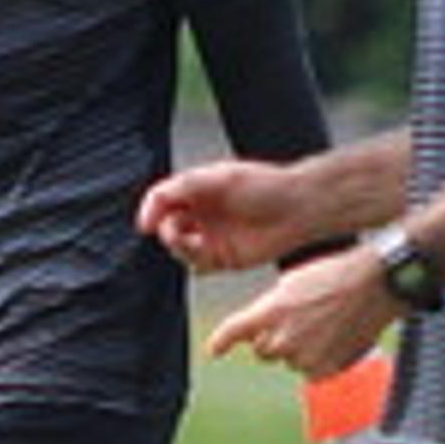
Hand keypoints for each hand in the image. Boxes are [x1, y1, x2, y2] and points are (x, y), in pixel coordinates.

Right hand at [138, 157, 303, 271]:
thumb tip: (149, 214)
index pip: (162, 200)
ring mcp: (212, 236)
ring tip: (193, 243)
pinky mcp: (223, 258)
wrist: (298, 209)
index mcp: (198, 189)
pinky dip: (194, 261)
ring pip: (179, 248)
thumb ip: (180, 189)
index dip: (151, 211)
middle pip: (166, 225)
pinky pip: (197, 264)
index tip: (146, 224)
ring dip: (179, 247)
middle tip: (175, 233)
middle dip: (166, 230)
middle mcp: (202, 212)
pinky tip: (204, 255)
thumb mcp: (218, 178)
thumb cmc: (263, 186)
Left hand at [205, 246, 400, 380]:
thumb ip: (269, 309)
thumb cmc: (336, 275)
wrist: (375, 285)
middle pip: (262, 351)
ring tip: (322, 324)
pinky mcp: (324, 370)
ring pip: (288, 361)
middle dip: (273, 339)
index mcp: (271, 311)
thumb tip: (258, 327)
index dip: (220, 342)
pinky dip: (318, 360)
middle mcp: (283, 338)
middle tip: (298, 320)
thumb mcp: (291, 283)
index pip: (233, 331)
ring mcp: (304, 357)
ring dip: (298, 349)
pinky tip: (333, 338)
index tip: (214, 350)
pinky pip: (310, 371)